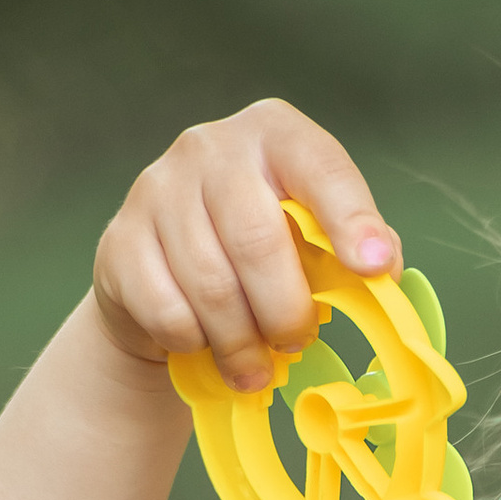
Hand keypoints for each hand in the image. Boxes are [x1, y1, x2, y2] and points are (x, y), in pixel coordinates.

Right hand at [91, 99, 397, 392]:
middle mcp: (210, 147)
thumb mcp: (311, 238)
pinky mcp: (119, 239)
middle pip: (258, 240)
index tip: (373, 268)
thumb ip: (353, 247)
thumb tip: (382, 269)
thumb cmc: (256, 253)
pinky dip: (196, 342)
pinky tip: (205, 344)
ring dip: (242, 342)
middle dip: (286, 310)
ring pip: (212, 285)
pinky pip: (168, 311)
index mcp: (273, 133)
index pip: (320, 167)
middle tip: (297, 342)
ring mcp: (156, 188)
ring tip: (256, 366)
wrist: (162, 277)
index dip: (351, 220)